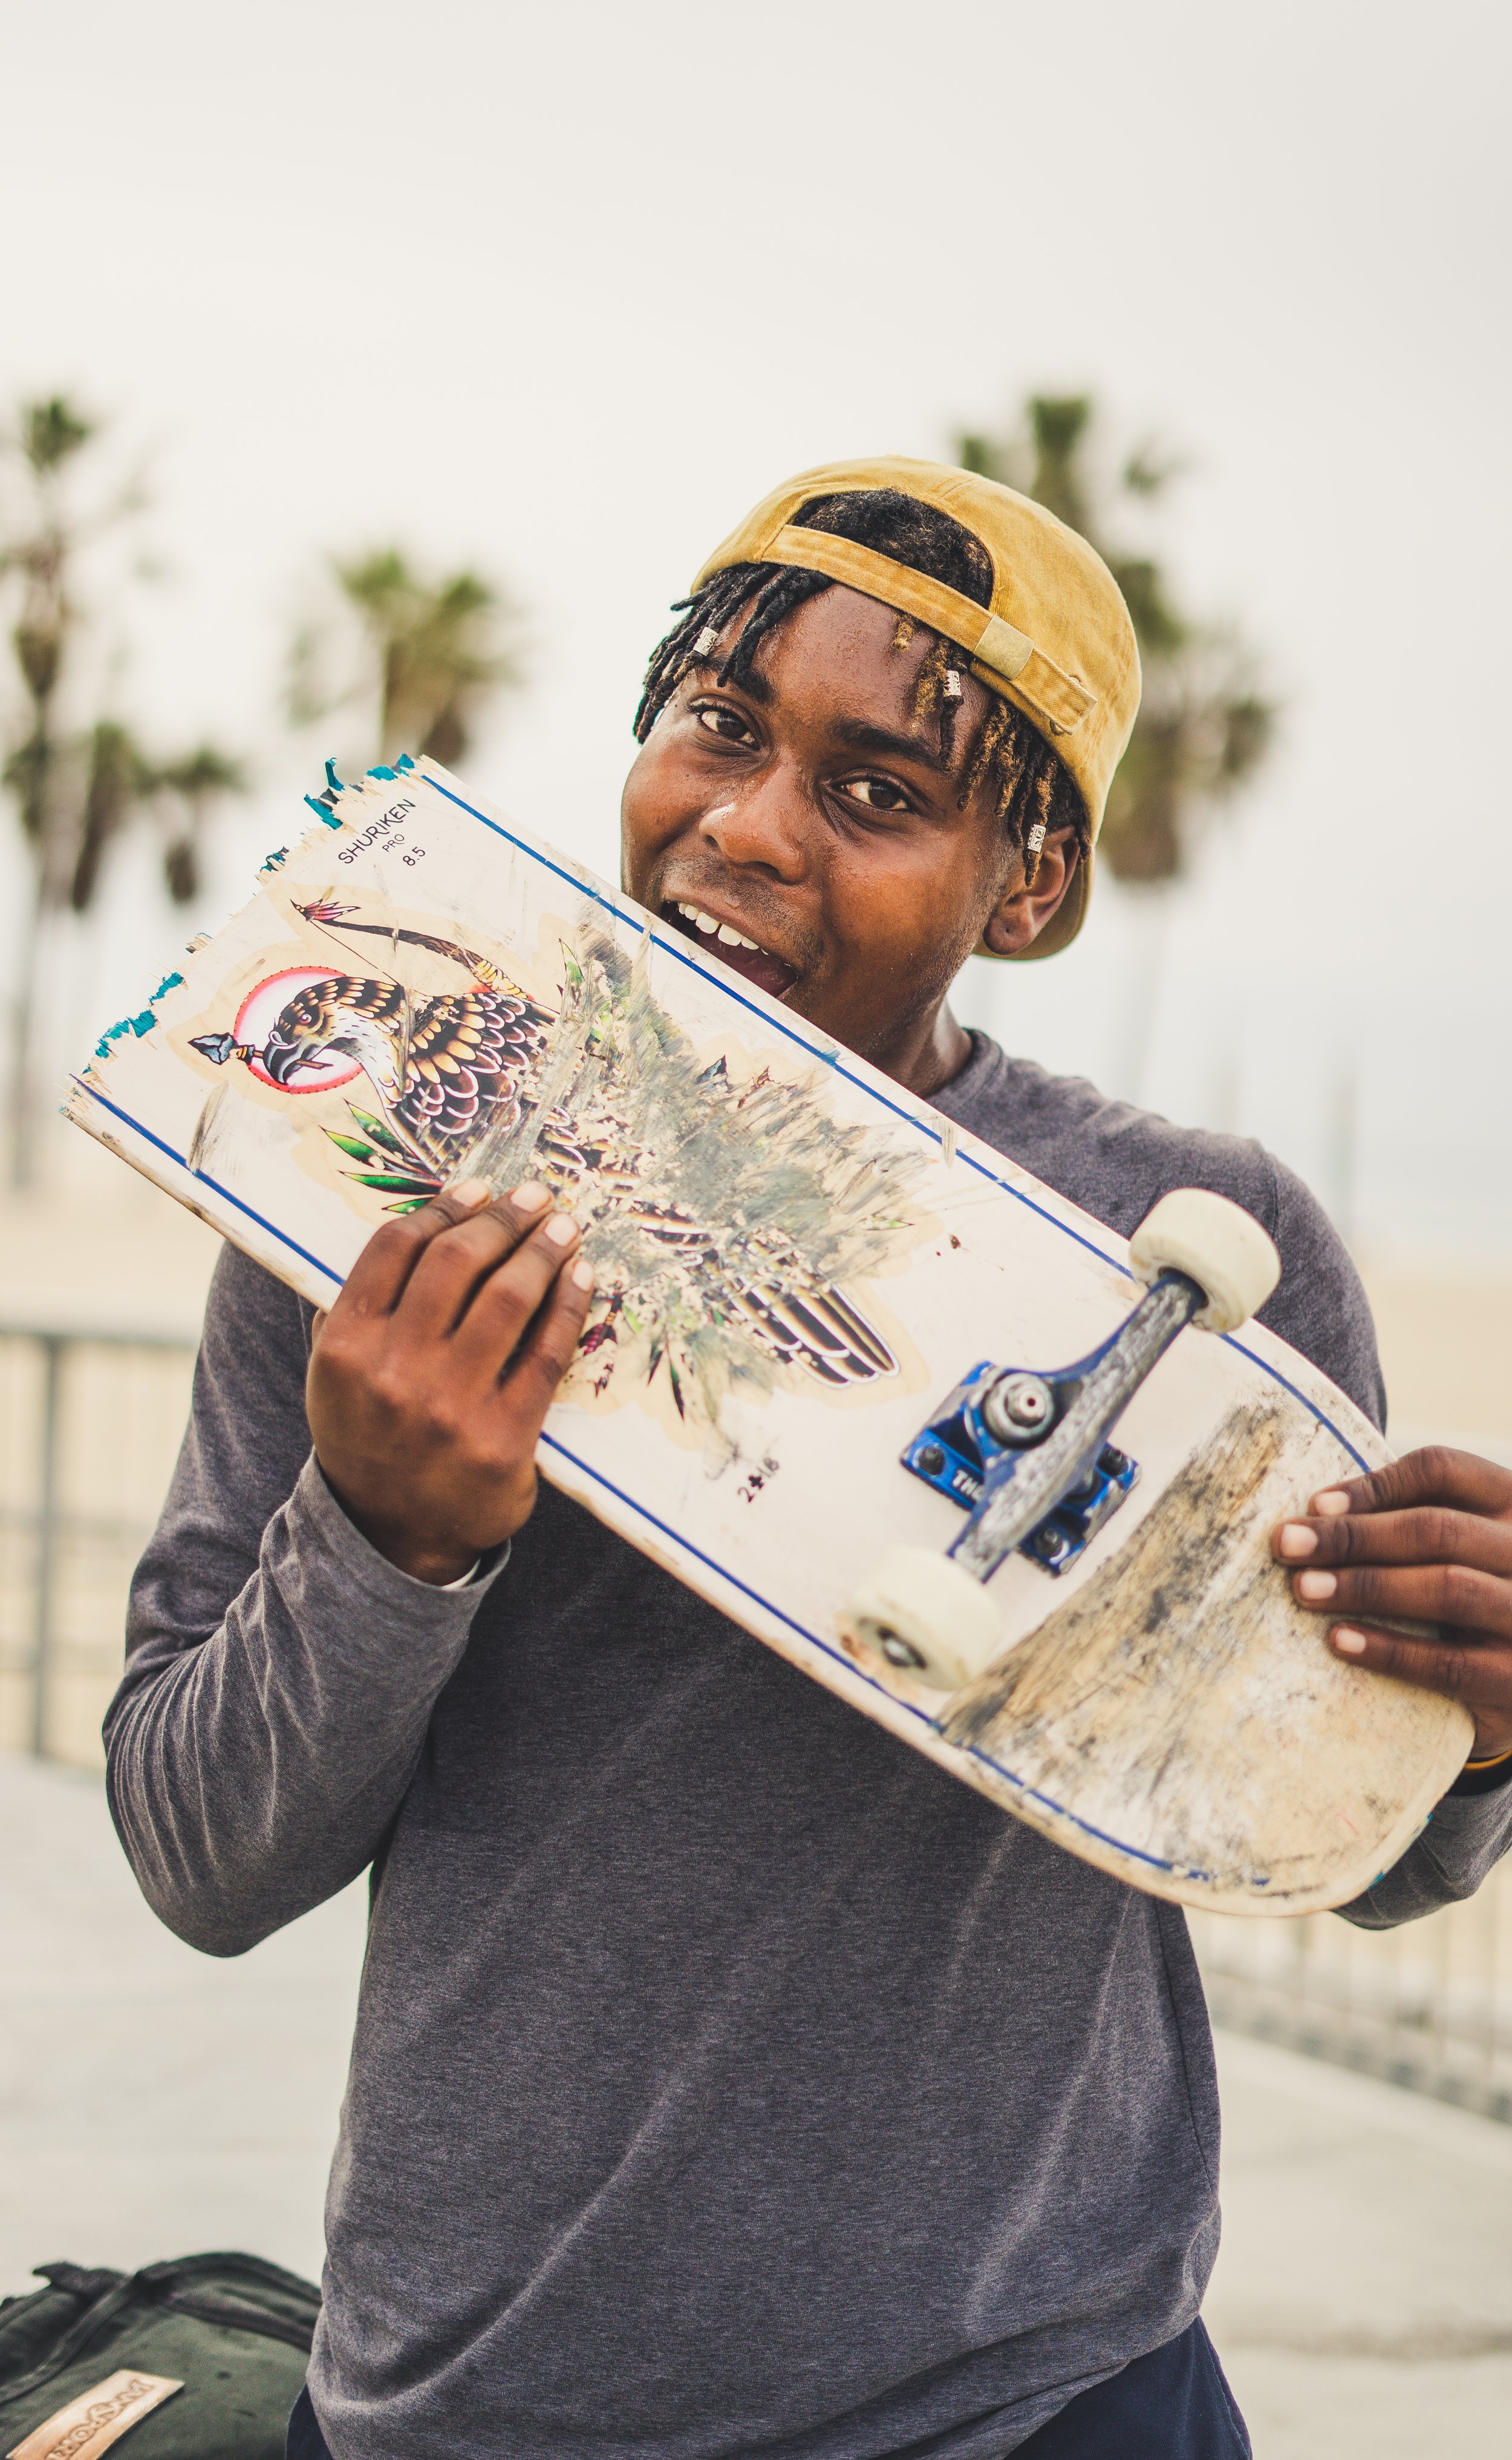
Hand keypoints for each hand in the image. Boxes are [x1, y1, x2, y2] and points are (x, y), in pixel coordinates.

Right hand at [307, 1177, 594, 1583]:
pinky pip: (547, 1353)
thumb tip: (409, 1230)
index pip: (395, 1248)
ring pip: (508, 1298)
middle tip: (534, 1196)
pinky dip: (568, 1306)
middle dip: (503, 1217)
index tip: (478, 1188)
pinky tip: (580, 1278)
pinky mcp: (505, 1437)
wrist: (389, 1536)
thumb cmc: (368, 1439)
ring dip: (542, 1250)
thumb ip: (353, 1309)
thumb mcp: (334, 1377)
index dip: (442, 1207)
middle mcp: (396, 1371)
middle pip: (457, 1261)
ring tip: (562, 1227)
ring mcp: (452, 1406)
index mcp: (348, 1346)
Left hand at [1272, 1447, 1511, 1763]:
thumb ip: (1409, 1523)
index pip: (1444, 1471)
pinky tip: (1339, 1641)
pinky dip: (1391, 1650)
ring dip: (1366, 1587)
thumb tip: (1312, 1517)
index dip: (1376, 1484)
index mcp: (1511, 1503)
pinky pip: (1451, 1663)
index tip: (1315, 1505)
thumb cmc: (1471, 1594)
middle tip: (1287, 1544)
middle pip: (1438, 1529)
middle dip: (1354, 1536)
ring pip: (1448, 1588)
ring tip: (1304, 1589)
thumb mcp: (1458, 1545)